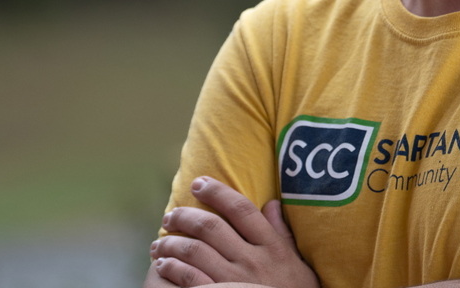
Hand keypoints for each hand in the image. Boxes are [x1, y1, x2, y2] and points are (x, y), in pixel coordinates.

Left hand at [151, 176, 320, 287]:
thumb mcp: (299, 265)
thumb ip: (284, 235)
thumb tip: (272, 203)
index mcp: (272, 248)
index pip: (241, 209)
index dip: (217, 192)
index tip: (199, 183)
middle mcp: (253, 261)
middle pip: (211, 227)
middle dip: (185, 216)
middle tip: (171, 215)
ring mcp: (235, 282)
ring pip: (194, 252)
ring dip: (171, 243)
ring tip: (160, 242)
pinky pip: (189, 278)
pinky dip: (171, 268)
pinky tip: (162, 264)